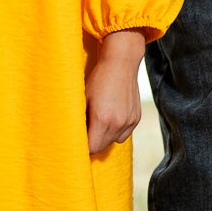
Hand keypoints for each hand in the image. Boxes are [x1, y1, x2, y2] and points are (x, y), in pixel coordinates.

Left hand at [86, 29, 145, 154]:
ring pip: (113, 141)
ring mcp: (129, 121)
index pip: (91, 148)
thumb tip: (75, 137)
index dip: (83, 146)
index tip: (76, 141)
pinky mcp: (136, 118)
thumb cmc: (98, 79)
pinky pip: (123, 134)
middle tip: (85, 131)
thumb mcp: (83, 98)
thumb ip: (80, 121)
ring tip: (98, 123)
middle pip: (102, 146)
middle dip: (92, 142)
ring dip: (104, 137)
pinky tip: (110, 118)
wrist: (121, 62)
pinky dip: (116, 131)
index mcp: (102, 119)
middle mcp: (118, 123)